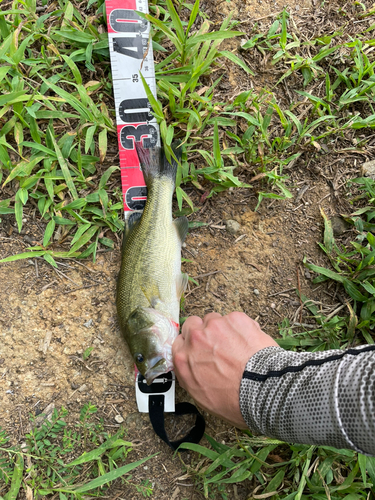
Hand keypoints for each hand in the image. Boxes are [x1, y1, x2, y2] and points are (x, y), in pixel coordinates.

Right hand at [172, 312, 277, 427]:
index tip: (199, 349)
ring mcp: (216, 326)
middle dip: (203, 332)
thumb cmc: (236, 400)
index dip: (190, 345)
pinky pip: (234, 319)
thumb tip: (194, 368)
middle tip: (217, 345)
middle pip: (193, 324)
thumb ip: (190, 375)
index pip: (179, 342)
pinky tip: (248, 343)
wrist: (263, 391)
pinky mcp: (236, 319)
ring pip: (214, 319)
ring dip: (222, 329)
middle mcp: (196, 338)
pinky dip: (241, 328)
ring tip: (236, 345)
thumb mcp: (202, 397)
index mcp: (184, 358)